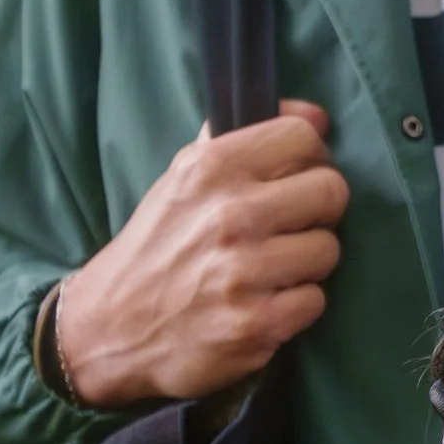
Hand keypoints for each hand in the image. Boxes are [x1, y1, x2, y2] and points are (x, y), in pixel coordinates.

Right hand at [52, 101, 347, 404]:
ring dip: (306, 261)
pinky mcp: (259, 324)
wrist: (111, 327)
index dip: (311, 156)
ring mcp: (247, 271)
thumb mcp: (181, 178)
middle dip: (318, 210)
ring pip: (329, 249)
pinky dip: (294, 306)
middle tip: (293, 226)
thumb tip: (315, 116)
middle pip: (331, 191)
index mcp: (211, 167)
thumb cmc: (155, 246)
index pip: (302, 137)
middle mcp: (232, 214)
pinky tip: (263, 302)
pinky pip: (315, 300)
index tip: (299, 175)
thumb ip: (240, 140)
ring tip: (272, 268)